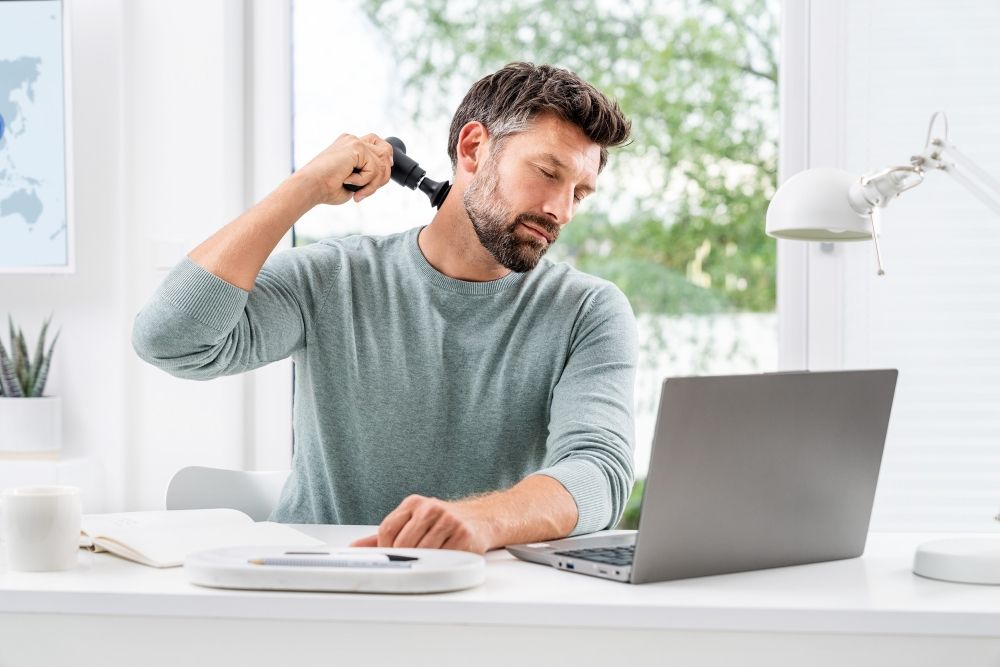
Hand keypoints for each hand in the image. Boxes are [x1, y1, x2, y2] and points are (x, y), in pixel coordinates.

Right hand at [296, 132, 393, 205]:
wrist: (311, 186)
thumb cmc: (326, 188)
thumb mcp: (353, 182)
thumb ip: (368, 175)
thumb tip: (384, 175)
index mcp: (350, 146)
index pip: (378, 146)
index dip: (383, 161)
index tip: (378, 180)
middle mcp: (353, 140)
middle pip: (385, 152)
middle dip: (382, 176)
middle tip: (365, 191)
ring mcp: (354, 141)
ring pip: (382, 163)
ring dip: (372, 185)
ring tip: (357, 193)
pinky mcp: (356, 147)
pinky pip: (374, 168)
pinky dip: (364, 181)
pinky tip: (347, 181)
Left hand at [349, 494, 495, 553]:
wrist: (481, 519)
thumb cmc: (443, 522)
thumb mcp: (413, 521)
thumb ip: (385, 534)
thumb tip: (354, 547)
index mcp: (414, 503)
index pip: (387, 529)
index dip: (384, 548)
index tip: (390, 557)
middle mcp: (430, 508)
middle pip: (402, 543)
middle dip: (403, 558)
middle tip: (410, 563)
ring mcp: (447, 520)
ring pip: (422, 552)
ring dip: (422, 562)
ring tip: (429, 560)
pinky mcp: (463, 535)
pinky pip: (443, 557)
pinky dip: (440, 564)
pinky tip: (443, 559)